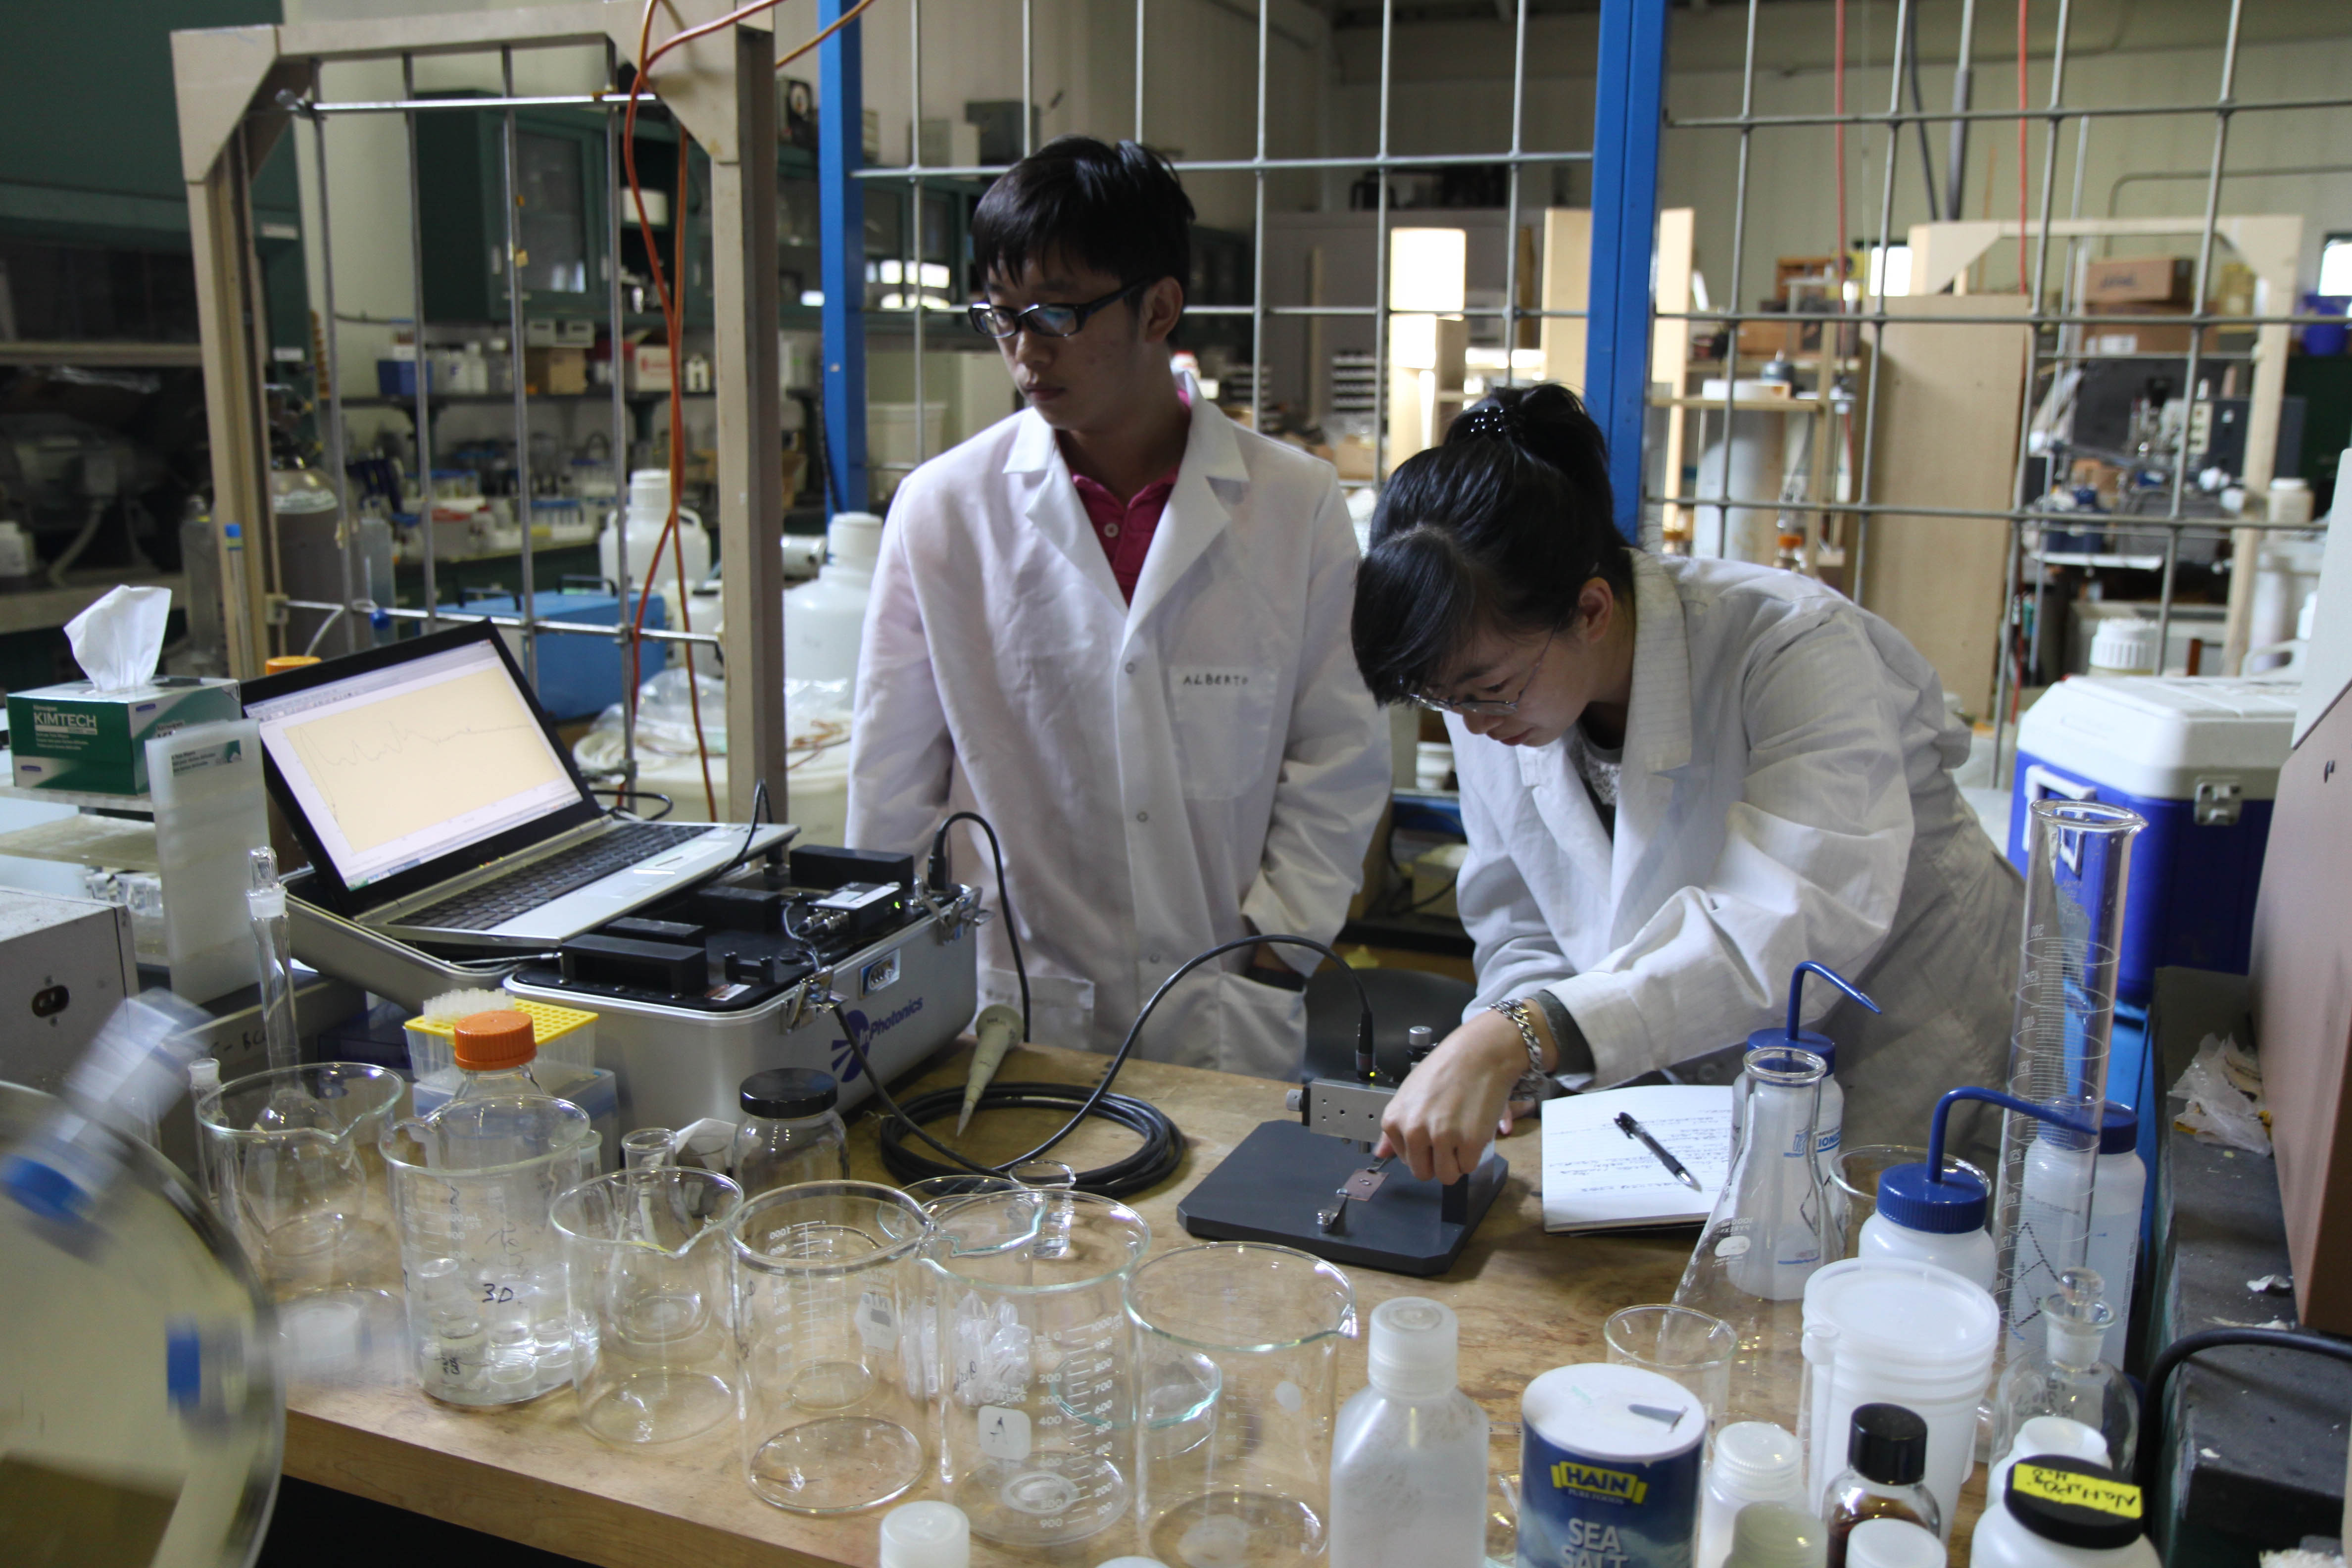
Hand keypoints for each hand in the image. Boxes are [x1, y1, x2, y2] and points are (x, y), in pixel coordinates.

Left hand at [1375, 1009, 1536, 1183]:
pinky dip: (1474, 1154)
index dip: (1422, 1148)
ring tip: (1462, 1132)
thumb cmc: (1447, 1069)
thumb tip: (1380, 1155)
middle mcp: (1413, 1131)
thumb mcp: (1409, 1095)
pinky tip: (1474, 1128)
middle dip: (1438, 1160)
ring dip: (1456, 1161)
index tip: (1433, 1128)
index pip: (1404, 1159)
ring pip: (1446, 1176)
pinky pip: (1469, 1167)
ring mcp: (1441, 1137)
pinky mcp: (1469, 1142)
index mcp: (1394, 1120)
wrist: (1480, 1052)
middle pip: (1423, 1173)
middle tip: (1450, 1134)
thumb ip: (1395, 1129)